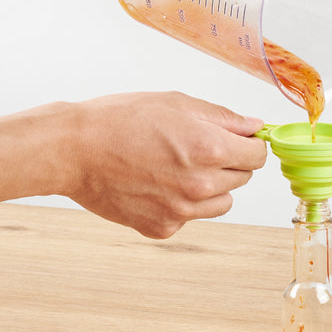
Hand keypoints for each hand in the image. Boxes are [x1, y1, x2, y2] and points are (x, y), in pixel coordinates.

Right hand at [69, 92, 266, 238]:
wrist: (74, 150)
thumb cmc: (121, 120)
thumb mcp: (178, 103)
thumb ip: (225, 118)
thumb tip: (255, 128)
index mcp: (211, 149)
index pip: (258, 156)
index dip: (250, 145)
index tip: (239, 141)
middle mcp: (202, 185)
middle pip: (242, 178)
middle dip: (228, 162)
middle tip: (195, 148)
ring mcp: (182, 211)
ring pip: (222, 202)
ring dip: (211, 187)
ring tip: (176, 167)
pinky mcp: (162, 228)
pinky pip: (190, 217)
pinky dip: (181, 204)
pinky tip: (156, 184)